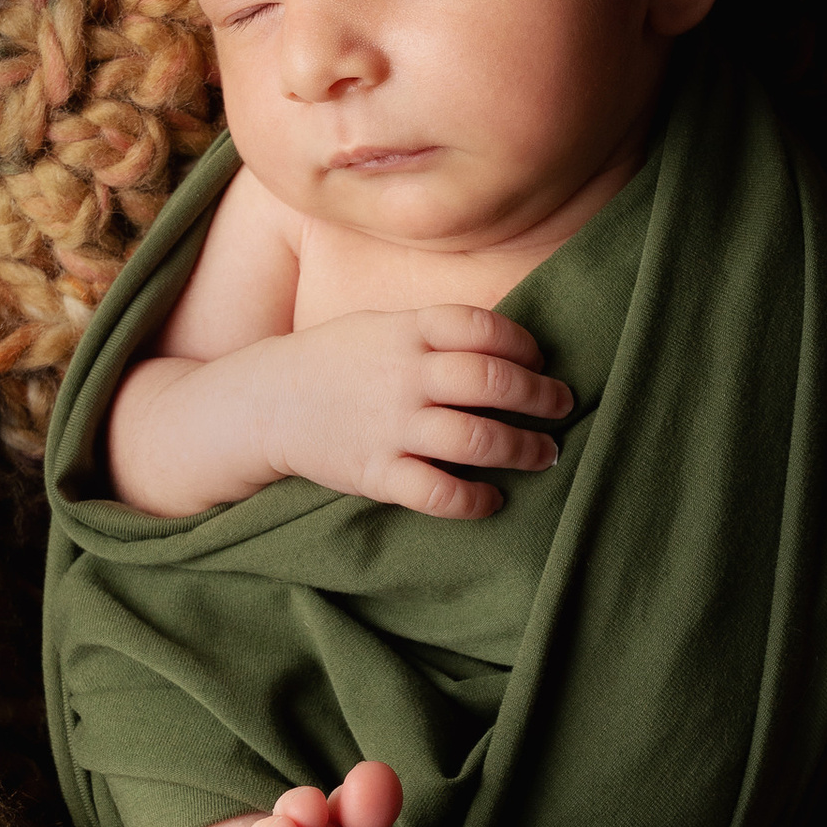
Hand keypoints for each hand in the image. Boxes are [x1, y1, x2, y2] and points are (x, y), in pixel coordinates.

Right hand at [255, 305, 571, 519]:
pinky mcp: (377, 473)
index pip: (484, 328)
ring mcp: (391, 425)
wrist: (264, 402)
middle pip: (492, 381)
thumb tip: (507, 349)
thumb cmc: (336, 362)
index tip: (539, 360)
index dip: (524, 344)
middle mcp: (404, 375)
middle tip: (562, 406)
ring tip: (545, 454)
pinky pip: (438, 491)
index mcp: (407, 331)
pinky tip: (492, 499)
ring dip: (523, 448)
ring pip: (477, 438)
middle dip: (541, 396)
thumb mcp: (382, 326)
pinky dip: (474, 500)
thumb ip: (436, 333)